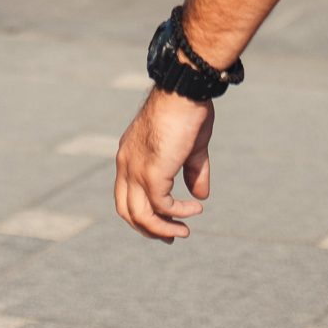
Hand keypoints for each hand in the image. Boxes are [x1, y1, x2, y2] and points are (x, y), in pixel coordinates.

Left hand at [114, 88, 214, 242]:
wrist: (184, 90)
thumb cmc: (187, 110)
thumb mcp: (191, 146)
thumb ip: (193, 171)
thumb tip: (201, 196)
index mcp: (129, 155)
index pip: (125, 194)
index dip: (142, 212)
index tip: (164, 222)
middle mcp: (126, 164)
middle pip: (126, 210)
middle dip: (148, 229)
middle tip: (171, 237)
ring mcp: (136, 169)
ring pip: (140, 215)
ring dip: (163, 229)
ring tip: (184, 231)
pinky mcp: (151, 172)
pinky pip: (162, 205)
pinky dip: (178, 213)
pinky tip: (195, 209)